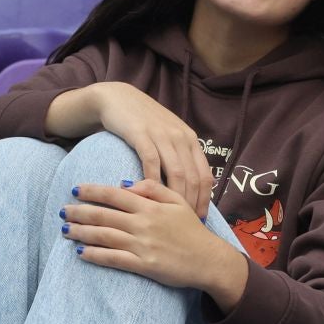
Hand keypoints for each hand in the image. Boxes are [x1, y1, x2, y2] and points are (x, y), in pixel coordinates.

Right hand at [47, 83, 213, 217]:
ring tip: (168, 218)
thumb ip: (181, 156)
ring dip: (173, 198)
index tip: (199, 219)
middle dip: (190, 204)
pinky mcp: (141, 134)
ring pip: (175, 173)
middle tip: (183, 224)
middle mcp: (180, 137)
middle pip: (192, 178)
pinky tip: (147, 198)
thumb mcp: (168, 136)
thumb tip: (192, 187)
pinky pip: (151, 162)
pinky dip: (152, 182)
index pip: (205, 176)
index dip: (204, 200)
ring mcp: (162, 134)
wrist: (117, 99)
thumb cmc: (143, 122)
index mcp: (190, 140)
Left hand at [63, 180, 247, 304]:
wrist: (209, 260)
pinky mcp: (143, 265)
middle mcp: (143, 224)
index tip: (75, 189)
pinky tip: (81, 252)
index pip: (115, 195)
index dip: (92, 191)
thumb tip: (125, 183)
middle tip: (62, 210)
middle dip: (79, 212)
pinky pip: (113, 259)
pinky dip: (95, 255)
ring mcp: (142, 245)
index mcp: (150, 207)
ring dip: (81, 232)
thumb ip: (153, 188)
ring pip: (104, 236)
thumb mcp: (178, 201)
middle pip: (104, 215)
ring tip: (65, 230)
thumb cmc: (191, 230)